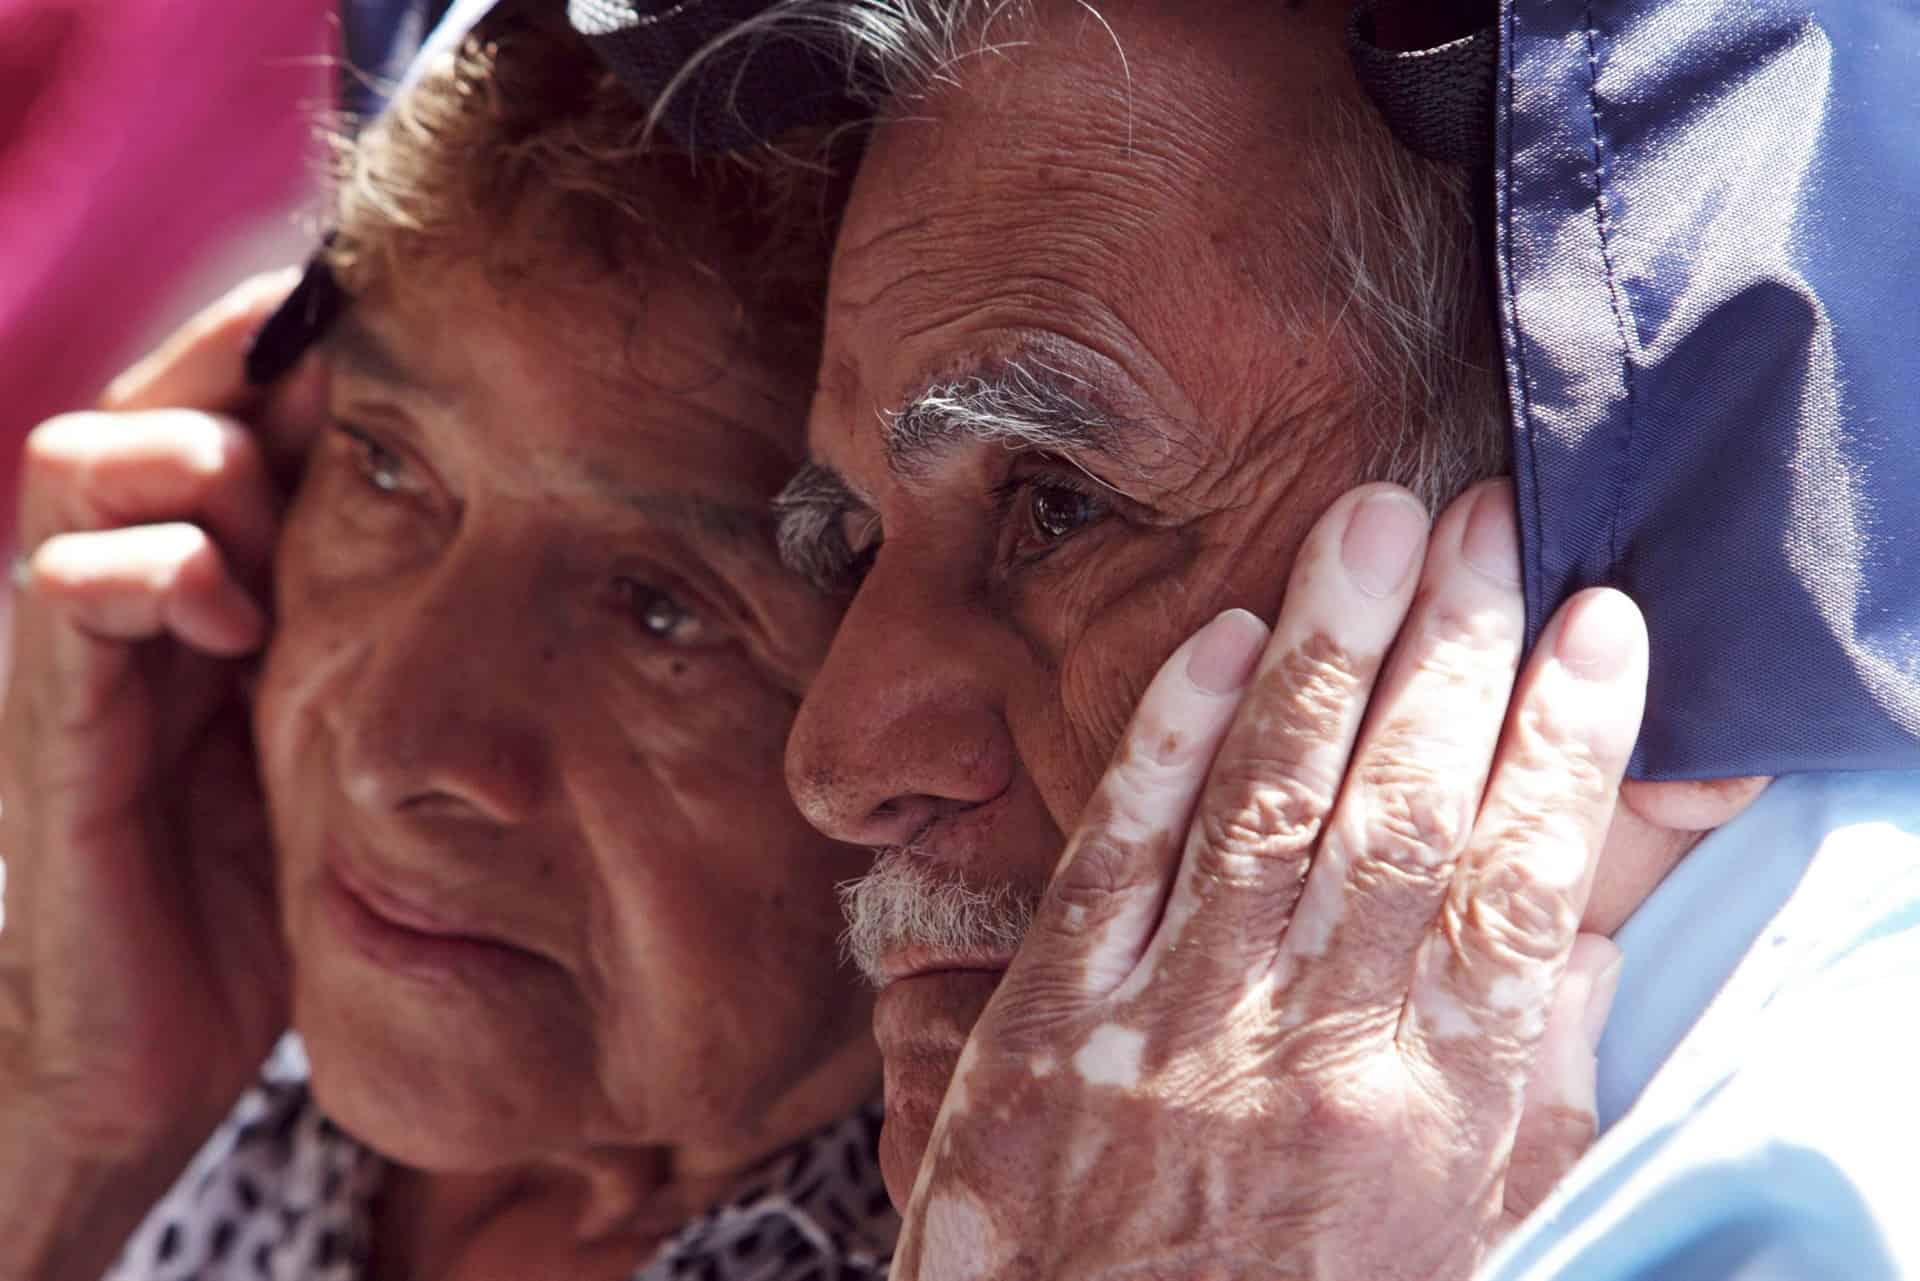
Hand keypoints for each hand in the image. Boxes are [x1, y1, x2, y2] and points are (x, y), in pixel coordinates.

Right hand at [0, 270, 326, 1160]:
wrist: (158, 1044)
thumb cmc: (270, 878)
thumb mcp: (339, 721)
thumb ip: (367, 613)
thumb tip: (499, 511)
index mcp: (208, 578)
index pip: (223, 408)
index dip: (292, 344)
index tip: (396, 314)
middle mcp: (130, 591)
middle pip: (149, 399)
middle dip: (238, 366)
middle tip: (343, 383)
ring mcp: (81, 650)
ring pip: (83, 460)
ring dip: (189, 457)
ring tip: (270, 522)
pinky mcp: (57, 724)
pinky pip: (71, 591)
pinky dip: (155, 574)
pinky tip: (231, 619)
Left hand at [888, 480, 1644, 1280]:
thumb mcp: (1461, 1226)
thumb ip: (1523, 1081)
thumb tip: (1577, 934)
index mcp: (1426, 1116)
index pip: (1516, 887)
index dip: (1566, 746)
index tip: (1599, 627)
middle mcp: (1304, 1052)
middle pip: (1398, 814)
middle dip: (1454, 652)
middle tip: (1489, 521)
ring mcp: (1168, 1028)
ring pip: (1267, 806)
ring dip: (1326, 651)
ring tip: (1369, 524)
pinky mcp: (1050, 1024)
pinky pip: (1117, 858)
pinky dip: (1169, 743)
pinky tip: (1218, 640)